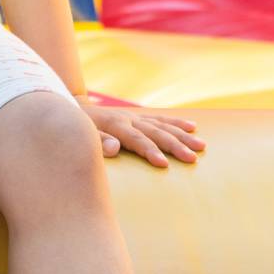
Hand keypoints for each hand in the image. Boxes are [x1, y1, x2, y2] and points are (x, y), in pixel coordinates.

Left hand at [74, 96, 205, 167]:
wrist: (72, 108)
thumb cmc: (76, 127)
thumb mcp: (81, 135)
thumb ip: (97, 141)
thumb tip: (114, 148)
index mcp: (115, 125)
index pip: (137, 140)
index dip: (151, 152)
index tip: (164, 165)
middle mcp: (129, 119)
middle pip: (156, 133)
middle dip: (175, 146)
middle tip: (192, 158)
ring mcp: (135, 117)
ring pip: (163, 125)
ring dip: (182, 135)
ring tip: (201, 145)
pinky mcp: (137, 117)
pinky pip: (161, 119)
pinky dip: (176, 123)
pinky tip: (192, 127)